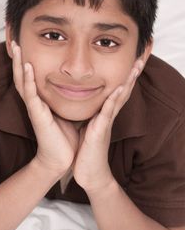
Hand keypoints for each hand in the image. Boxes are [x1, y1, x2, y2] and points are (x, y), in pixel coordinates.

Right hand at [11, 41, 78, 175]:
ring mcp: (34, 108)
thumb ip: (66, 98)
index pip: (30, 77)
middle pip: (21, 76)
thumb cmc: (65, 135)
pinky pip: (30, 95)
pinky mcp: (37, 115)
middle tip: (14, 41)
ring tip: (16, 48)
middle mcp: (34, 102)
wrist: (63, 158)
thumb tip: (77, 83)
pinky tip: (27, 66)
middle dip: (18, 59)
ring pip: (22, 82)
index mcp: (40, 101)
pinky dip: (28, 80)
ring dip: (19, 64)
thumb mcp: (66, 111)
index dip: (26, 62)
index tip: (25, 45)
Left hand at [73, 59, 143, 192]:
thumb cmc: (87, 150)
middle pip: (125, 90)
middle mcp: (109, 115)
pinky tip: (119, 88)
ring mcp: (106, 123)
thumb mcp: (89, 126)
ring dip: (128, 82)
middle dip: (133, 73)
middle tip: (142, 56)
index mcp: (105, 113)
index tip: (133, 59)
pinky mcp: (100, 131)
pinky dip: (114, 100)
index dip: (126, 75)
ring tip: (136, 66)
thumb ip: (92, 113)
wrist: (89, 173)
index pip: (118, 90)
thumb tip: (90, 101)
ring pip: (120, 98)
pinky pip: (108, 113)